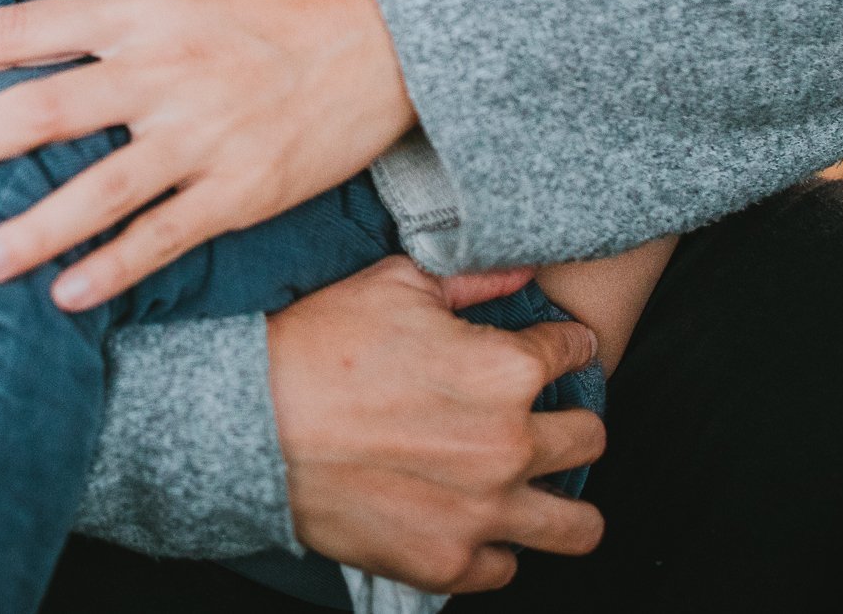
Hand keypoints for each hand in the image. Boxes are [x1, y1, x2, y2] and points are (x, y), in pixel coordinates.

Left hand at [0, 0, 414, 308]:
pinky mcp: (243, 190)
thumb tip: (61, 28)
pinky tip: (66, 295)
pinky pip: (164, 237)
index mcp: (142, 7)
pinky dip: (113, 268)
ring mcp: (203, 137)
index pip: (25, 31)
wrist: (399, 29)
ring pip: (96, 193)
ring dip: (26, 232)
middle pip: (40, 112)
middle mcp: (163, 72)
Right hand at [271, 257, 606, 593]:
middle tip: (539, 417)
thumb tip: (521, 275)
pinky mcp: (447, 561)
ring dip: (565, 502)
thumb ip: (472, 280)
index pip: (574, 352)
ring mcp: (482, 511)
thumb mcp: (395, 284)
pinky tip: (472, 521)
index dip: (565, 345)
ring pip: (578, 524)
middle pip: (589, 436)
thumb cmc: (318, 347)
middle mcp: (510, 444)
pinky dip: (494, 546)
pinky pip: (507, 568)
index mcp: (507, 369)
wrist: (252, 423)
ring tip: (542, 491)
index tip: (552, 351)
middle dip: (570, 419)